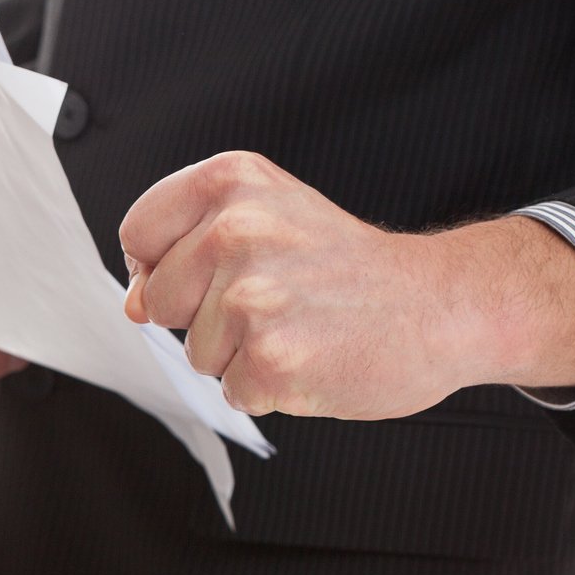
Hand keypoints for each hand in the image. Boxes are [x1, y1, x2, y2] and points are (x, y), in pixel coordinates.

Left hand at [119, 152, 574, 418]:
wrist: (441, 305)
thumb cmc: (351, 267)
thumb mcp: (269, 216)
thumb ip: (189, 249)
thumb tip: (133, 303)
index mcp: (231, 182)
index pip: (138, 235)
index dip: (161, 266)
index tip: (208, 274)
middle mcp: (237, 230)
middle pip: (158, 302)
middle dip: (204, 316)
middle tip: (276, 300)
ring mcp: (253, 298)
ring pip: (197, 353)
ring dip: (242, 355)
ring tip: (301, 326)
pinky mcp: (271, 359)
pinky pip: (234, 392)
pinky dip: (270, 389)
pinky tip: (313, 357)